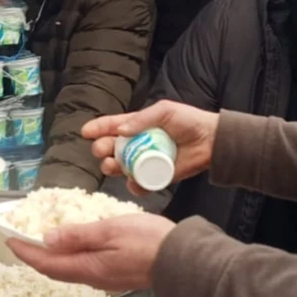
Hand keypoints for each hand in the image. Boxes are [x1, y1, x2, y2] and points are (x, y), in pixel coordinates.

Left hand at [6, 213, 175, 291]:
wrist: (183, 262)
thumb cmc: (150, 243)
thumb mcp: (110, 230)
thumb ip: (78, 235)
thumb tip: (47, 238)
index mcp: (87, 267)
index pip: (46, 263)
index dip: (25, 252)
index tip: (9, 239)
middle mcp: (93, 277)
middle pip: (54, 269)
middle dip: (34, 255)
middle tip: (20, 238)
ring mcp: (105, 277)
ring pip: (69, 268)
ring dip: (52, 255)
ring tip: (42, 238)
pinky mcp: (116, 274)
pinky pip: (85, 266)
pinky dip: (71, 254)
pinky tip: (74, 242)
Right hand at [82, 102, 219, 196]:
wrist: (211, 141)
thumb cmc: (188, 121)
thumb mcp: (163, 111)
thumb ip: (142, 119)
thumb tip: (120, 131)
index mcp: (136, 125)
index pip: (111, 126)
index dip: (97, 128)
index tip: (85, 132)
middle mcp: (137, 144)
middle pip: (110, 148)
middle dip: (101, 149)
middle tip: (101, 150)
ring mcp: (144, 162)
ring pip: (120, 167)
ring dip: (111, 167)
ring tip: (112, 165)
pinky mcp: (155, 177)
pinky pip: (138, 184)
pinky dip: (133, 185)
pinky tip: (133, 181)